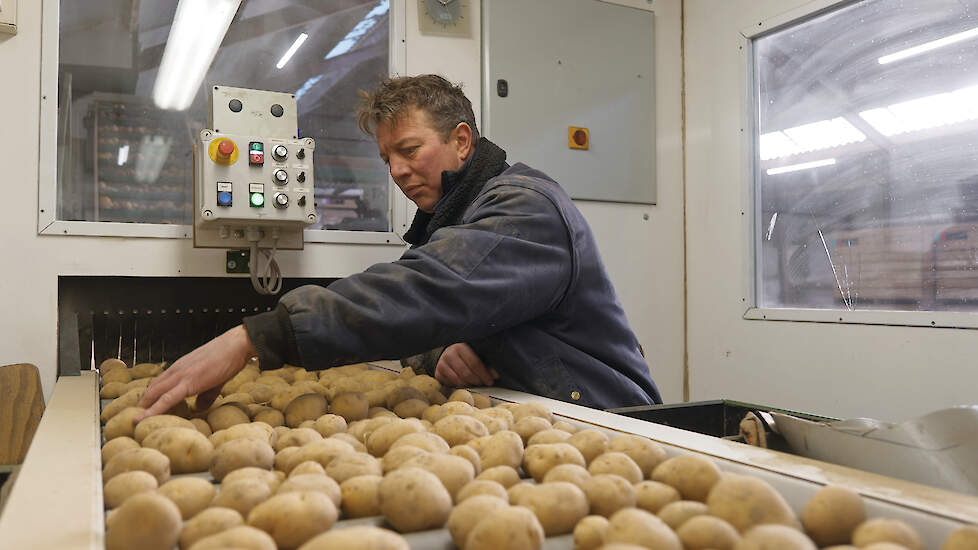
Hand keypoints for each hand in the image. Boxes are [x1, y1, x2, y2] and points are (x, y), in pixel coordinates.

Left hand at [136, 325, 255, 420]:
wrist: (235, 346)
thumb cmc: (228, 359)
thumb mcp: (215, 380)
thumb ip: (205, 396)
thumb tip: (198, 409)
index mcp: (181, 368)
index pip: (159, 383)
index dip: (149, 396)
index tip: (143, 407)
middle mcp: (176, 370)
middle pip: (151, 389)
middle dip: (142, 403)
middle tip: (134, 417)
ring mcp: (180, 376)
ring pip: (153, 393)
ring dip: (143, 407)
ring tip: (134, 421)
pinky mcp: (187, 383)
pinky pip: (166, 399)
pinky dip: (152, 410)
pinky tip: (142, 418)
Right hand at [435, 343, 498, 386]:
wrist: (449, 353)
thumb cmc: (466, 354)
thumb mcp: (476, 354)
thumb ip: (486, 364)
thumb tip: (496, 375)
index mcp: (461, 347)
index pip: (474, 363)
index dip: (484, 374)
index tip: (491, 381)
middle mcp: (449, 354)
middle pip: (466, 373)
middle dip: (477, 381)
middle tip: (484, 383)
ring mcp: (442, 364)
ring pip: (458, 381)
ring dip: (469, 385)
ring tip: (475, 384)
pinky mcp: (437, 373)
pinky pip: (450, 384)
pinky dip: (459, 386)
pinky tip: (465, 383)